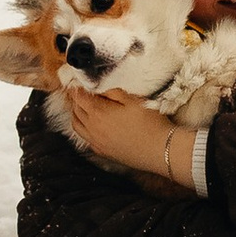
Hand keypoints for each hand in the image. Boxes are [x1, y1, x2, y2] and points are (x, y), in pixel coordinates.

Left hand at [61, 88, 191, 183]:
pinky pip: (86, 140)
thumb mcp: (133, 100)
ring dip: (77, 115)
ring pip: (77, 127)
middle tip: (80, 94)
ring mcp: (97, 142)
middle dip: (76, 101)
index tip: (77, 84)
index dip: (77, 89)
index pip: (79, 98)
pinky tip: (92, 128)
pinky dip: (84, 130)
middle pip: (76, 111)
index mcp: (99, 112)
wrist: (159, 150)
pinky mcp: (103, 152)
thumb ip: (114, 92)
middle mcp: (93, 128)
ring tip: (82, 109)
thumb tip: (100, 89)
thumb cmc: (149, 122)